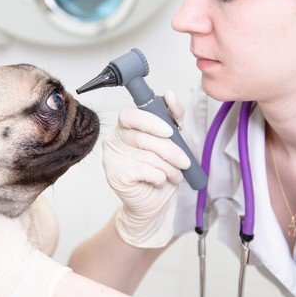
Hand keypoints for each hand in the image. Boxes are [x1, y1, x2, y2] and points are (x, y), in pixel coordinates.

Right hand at [102, 91, 189, 247]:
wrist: (154, 201)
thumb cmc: (161, 169)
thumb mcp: (172, 139)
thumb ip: (172, 116)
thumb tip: (170, 95)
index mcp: (126, 126)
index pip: (130, 115)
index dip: (150, 122)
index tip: (170, 131)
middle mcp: (114, 139)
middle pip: (143, 138)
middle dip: (170, 151)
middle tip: (184, 162)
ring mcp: (111, 157)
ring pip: (147, 156)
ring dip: (168, 167)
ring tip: (175, 175)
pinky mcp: (114, 175)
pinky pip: (144, 171)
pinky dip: (159, 177)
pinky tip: (159, 181)